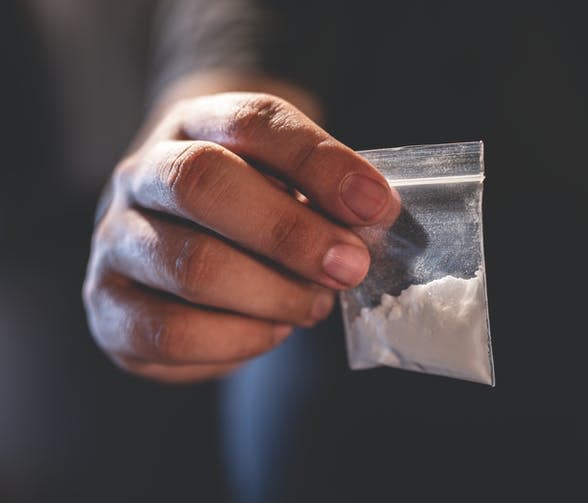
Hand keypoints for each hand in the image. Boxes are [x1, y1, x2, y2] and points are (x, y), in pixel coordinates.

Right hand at [83, 92, 398, 382]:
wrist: (180, 239)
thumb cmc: (250, 209)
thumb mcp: (287, 183)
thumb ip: (323, 195)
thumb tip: (372, 217)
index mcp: (194, 125)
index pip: (252, 122)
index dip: (318, 162)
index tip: (374, 205)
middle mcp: (142, 174)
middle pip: (203, 184)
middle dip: (290, 233)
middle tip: (348, 267)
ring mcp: (115, 240)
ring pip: (191, 265)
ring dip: (273, 294)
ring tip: (314, 305)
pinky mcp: (108, 307)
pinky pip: (171, 332)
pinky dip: (240, 339)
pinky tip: (271, 330)